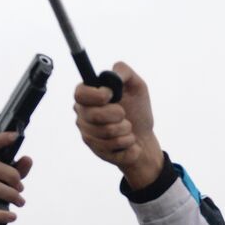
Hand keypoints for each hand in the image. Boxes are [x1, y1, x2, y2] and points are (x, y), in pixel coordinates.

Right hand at [73, 61, 163, 188]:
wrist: (145, 138)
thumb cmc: (137, 110)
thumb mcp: (136, 86)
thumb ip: (124, 72)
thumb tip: (112, 74)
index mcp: (88, 97)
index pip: (80, 94)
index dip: (96, 95)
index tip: (111, 96)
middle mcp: (83, 116)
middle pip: (95, 115)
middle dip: (118, 115)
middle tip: (124, 115)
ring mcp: (88, 135)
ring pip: (107, 133)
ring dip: (127, 130)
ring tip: (129, 129)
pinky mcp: (98, 152)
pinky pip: (115, 149)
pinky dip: (131, 145)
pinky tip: (130, 143)